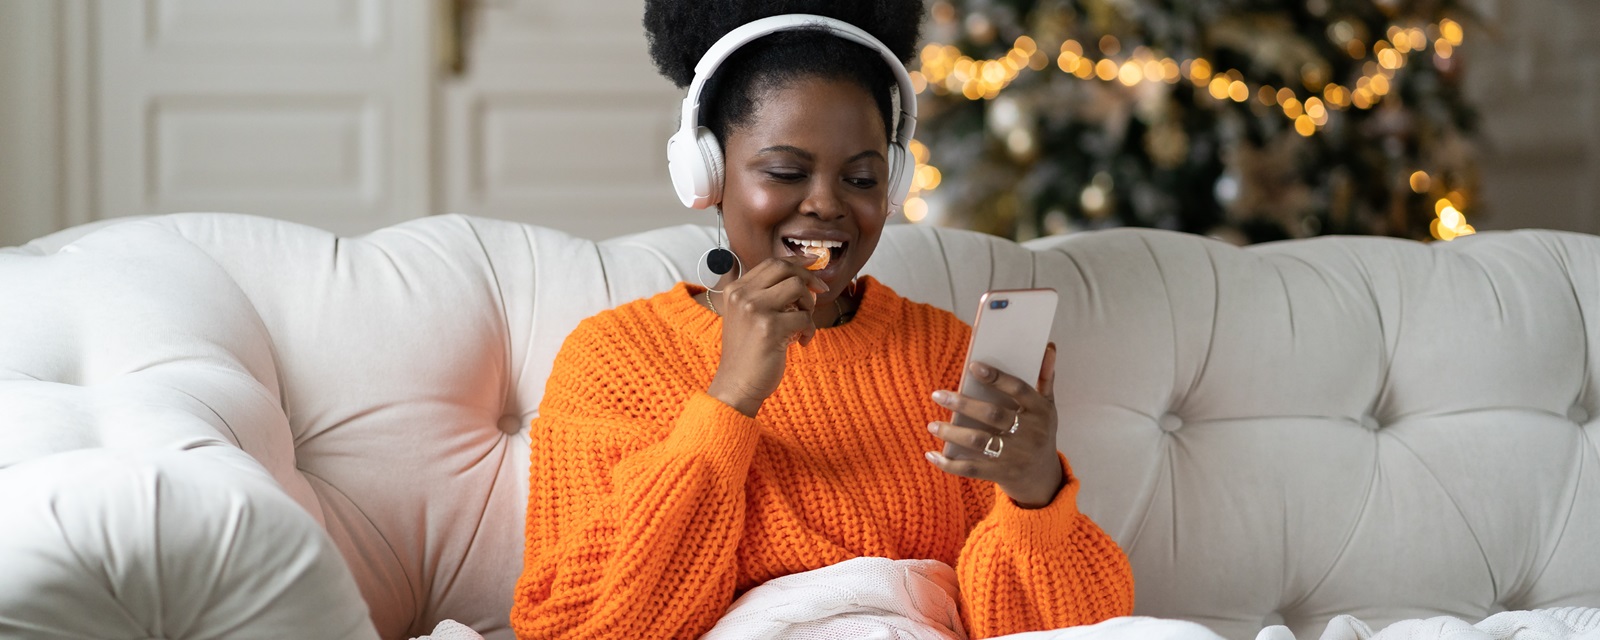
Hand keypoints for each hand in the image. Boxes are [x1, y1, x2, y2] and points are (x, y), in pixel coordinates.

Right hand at [707, 255, 828, 416]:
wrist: (736, 385)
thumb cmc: (748, 353)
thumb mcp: (748, 316)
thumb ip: (766, 295)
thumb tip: (802, 276)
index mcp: (735, 290)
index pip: (771, 263)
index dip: (796, 260)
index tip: (813, 262)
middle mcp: (742, 295)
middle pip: (785, 268)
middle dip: (809, 276)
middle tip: (821, 290)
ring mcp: (754, 309)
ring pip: (798, 287)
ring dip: (809, 304)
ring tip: (803, 322)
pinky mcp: (770, 327)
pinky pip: (805, 317)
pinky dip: (809, 330)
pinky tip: (801, 342)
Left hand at [926, 343, 1063, 507]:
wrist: (1042, 478)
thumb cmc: (1040, 433)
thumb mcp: (1047, 407)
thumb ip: (1045, 377)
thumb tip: (1048, 347)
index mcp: (1041, 412)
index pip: (1019, 390)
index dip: (997, 378)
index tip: (973, 366)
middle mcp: (1030, 433)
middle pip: (993, 414)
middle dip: (963, 404)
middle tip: (937, 395)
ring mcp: (1015, 456)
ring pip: (978, 441)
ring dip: (951, 432)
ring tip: (932, 425)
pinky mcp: (1001, 474)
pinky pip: (971, 468)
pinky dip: (949, 464)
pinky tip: (931, 454)